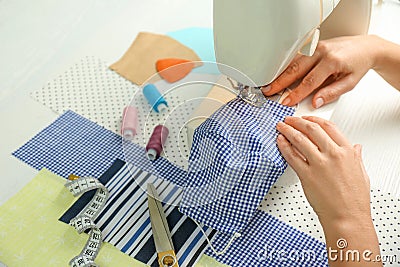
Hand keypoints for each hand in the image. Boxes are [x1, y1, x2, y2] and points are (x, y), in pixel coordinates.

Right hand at [263, 35, 378, 107]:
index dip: (296, 94)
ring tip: (269, 84)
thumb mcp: (350, 82)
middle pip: (295, 69)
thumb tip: (316, 102)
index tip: (287, 102)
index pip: (309, 81)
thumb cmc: (358, 63)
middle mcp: (321, 52)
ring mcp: (315, 47)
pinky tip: (277, 74)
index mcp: (332, 61)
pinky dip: (285, 66)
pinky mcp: (312, 46)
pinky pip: (296, 57)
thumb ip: (331, 93)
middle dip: (280, 82)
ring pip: (293, 61)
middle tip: (269, 92)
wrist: (365, 47)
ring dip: (279, 74)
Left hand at [276, 116, 370, 224]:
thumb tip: (356, 147)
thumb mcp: (361, 173)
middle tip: (289, 120)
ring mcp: (319, 164)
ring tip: (280, 127)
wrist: (347, 217)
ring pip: (299, 139)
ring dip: (287, 130)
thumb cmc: (354, 199)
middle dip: (297, 121)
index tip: (306, 119)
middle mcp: (333, 154)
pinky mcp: (306, 175)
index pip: (328, 126)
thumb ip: (356, 157)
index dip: (314, 119)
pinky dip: (283, 146)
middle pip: (311, 129)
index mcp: (347, 151)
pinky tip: (279, 141)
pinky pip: (291, 156)